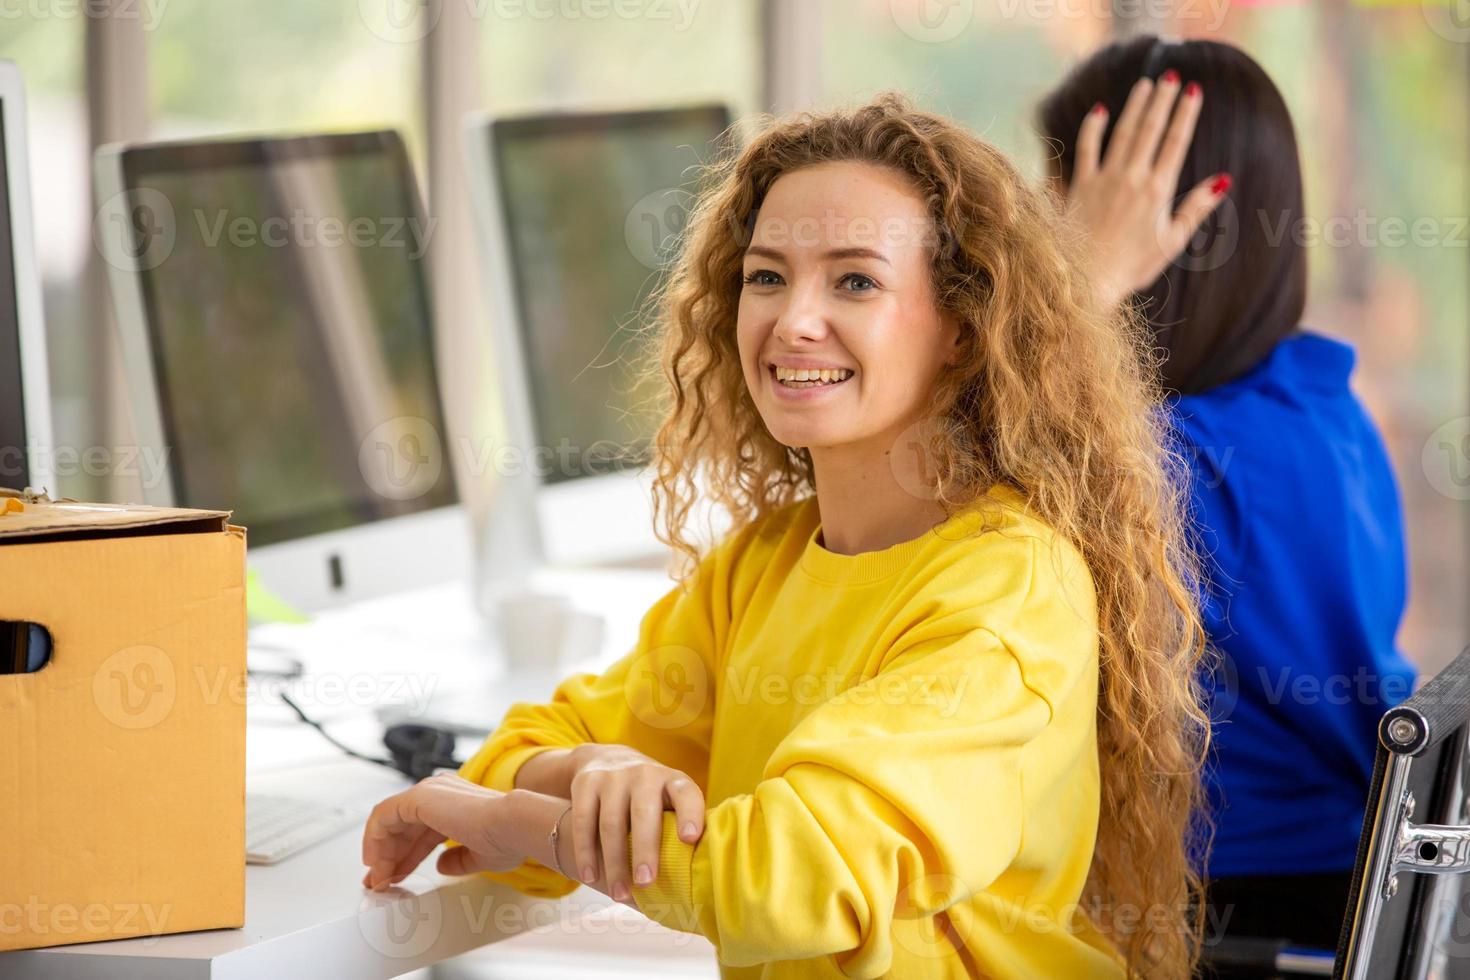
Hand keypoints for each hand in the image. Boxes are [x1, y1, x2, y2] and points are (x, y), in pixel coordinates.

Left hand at [360, 772, 523, 890]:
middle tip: (379, 882)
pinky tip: (374, 861)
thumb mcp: (477, 856)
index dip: (406, 856)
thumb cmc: (506, 838)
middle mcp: (440, 792)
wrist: (513, 825)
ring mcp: (428, 792)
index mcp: (456, 803)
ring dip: (381, 851)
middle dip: (388, 857)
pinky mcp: (418, 797)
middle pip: (402, 826)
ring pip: (390, 820)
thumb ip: (456, 859)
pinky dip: (374, 837)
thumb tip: (442, 865)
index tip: (394, 877)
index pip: (421, 831)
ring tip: (377, 879)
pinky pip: (384, 814)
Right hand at [566, 743, 705, 900]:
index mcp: (673, 781)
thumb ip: (681, 829)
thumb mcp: (670, 801)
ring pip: (611, 822)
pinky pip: (584, 820)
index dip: (690, 814)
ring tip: (619, 894)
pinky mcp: (587, 783)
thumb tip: (696, 882)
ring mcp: (613, 776)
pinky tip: (589, 877)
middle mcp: (644, 775)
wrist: (608, 759)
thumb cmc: (650, 797)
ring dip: (614, 862)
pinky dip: (586, 851)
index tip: (690, 838)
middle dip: (645, 849)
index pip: (686, 794)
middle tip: (646, 882)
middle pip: (644, 813)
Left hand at [1065, 71, 1229, 306]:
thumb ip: (1196, 208)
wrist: (1087, 280)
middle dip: (1163, 100)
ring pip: (1122, 132)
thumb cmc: (1132, 266)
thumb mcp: (1172, 241)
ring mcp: (1104, 179)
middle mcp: (1132, 178)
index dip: (1185, 114)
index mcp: (1158, 190)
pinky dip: (1092, 129)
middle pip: (1151, 130)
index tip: (1193, 90)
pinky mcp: (1080, 185)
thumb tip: (1223, 181)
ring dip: (1135, 106)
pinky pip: (1086, 149)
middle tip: (1172, 75)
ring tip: (1146, 84)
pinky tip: (1100, 111)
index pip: (1175, 142)